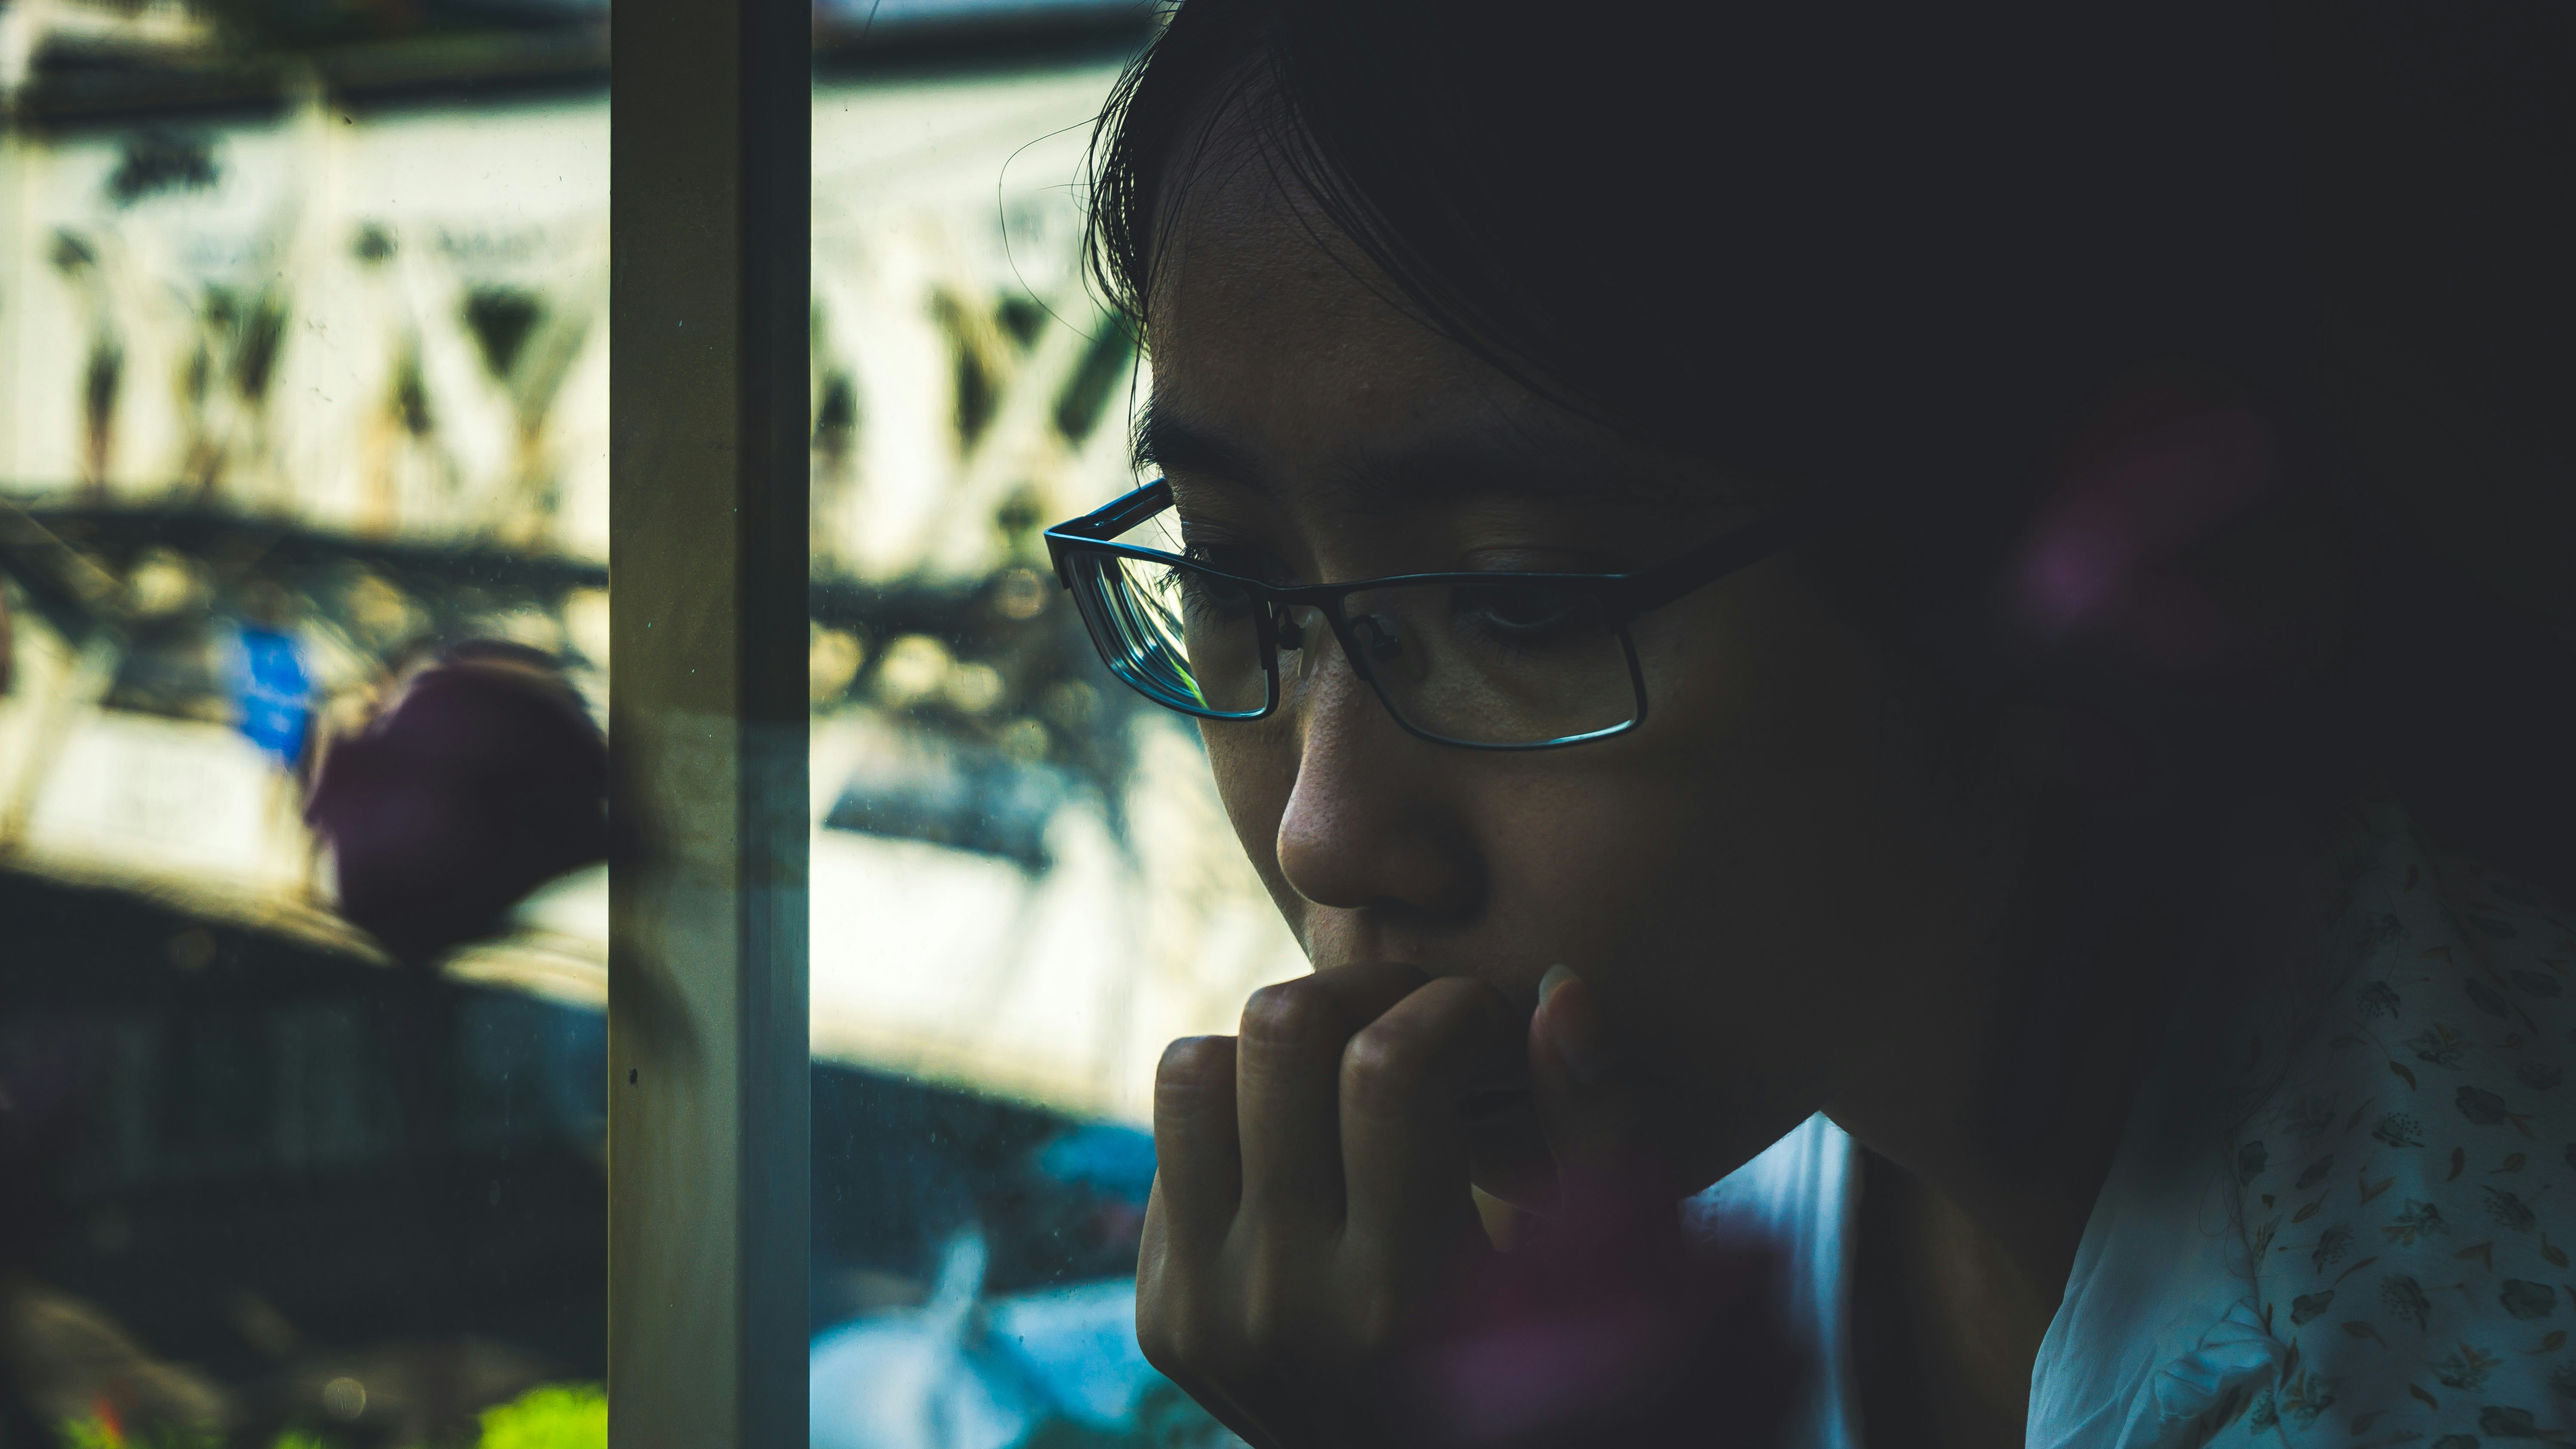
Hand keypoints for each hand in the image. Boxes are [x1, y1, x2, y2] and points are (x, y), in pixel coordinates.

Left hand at [1136, 963, 1809, 1447]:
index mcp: (1403, 1299)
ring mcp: (1205, 1312)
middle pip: (1277, 1039)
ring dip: (1278, 1046)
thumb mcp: (1605, 1270)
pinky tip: (1317, 1149)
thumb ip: (1598, 1127)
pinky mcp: (1162, 1314)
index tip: (1490, 1017)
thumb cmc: (1543, 1369)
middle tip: (1416, 1010)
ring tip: (1352, 1062)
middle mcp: (1285, 1306)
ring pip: (1193, 1070)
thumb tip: (1555, 986)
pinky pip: (1173, 1140)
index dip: (1448, 1006)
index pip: (1388, 1070)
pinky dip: (1244, 1115)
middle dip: (1359, 990)